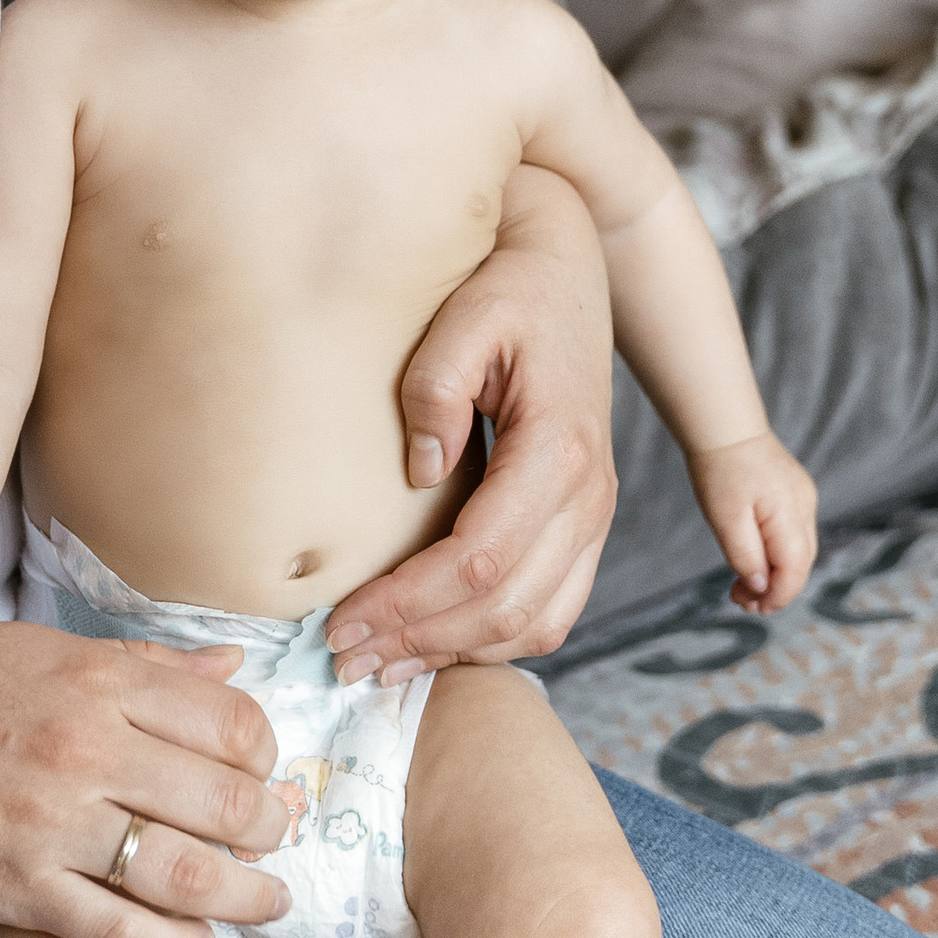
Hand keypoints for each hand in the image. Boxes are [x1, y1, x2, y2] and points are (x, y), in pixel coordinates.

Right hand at [0, 624, 293, 937]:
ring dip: (246, 896)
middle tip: (279, 842)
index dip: (266, 757)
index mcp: (100, 682)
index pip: (230, 722)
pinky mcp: (20, 889)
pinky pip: (123, 933)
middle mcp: (85, 749)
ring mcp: (52, 824)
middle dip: (271, 829)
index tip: (265, 776)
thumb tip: (234, 663)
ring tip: (266, 901)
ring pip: (188, 874)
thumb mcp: (53, 654)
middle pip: (224, 800)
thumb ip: (146, 664)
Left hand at [325, 171, 614, 682]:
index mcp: (558, 449)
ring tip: (380, 664)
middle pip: (505, 606)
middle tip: (344, 658)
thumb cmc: (510, 288)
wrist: (569, 273)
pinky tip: (435, 643)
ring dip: (455, 654)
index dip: (407, 602)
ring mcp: (596, 515)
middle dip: (419, 641)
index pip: (479, 558)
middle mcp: (590, 495)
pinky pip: (553, 609)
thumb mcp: (466, 316)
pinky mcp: (586, 523)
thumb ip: (435, 387)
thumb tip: (419, 472)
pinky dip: (495, 640)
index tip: (341, 620)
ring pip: (536, 623)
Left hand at [689, 431, 816, 612]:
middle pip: (800, 564)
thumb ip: (745, 556)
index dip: (777, 596)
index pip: (794, 571)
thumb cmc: (721, 470)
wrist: (724, 427)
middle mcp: (805, 508)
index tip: (753, 608)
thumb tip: (760, 586)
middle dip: (774, 589)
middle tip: (741, 601)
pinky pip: (792, 532)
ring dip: (774, 572)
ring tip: (743, 586)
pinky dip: (776, 552)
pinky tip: (754, 557)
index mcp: (790, 516)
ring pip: (798, 550)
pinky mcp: (795, 492)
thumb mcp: (725, 519)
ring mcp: (804, 499)